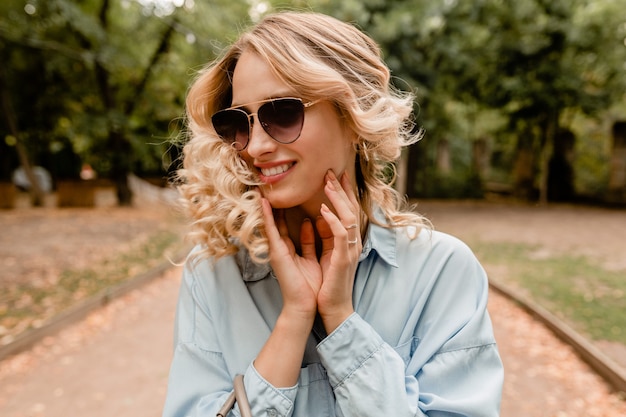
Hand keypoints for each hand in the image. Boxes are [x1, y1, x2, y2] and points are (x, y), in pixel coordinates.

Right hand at [261, 198, 320, 321]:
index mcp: (293, 246)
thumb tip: (311, 222)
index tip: (296, 187)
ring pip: (272, 221)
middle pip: (281, 218)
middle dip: (281, 200)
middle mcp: (284, 245)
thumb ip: (310, 241)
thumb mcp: (313, 257)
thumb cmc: (311, 286)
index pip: (292, 221)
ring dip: (268, 204)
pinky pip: (271, 230)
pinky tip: (263, 202)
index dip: (293, 204)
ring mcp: (278, 248)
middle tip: (275, 181)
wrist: (305, 306)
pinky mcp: (276, 252)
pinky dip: (267, 216)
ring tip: (264, 186)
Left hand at [315, 170, 361, 332]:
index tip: (334, 176)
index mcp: (345, 242)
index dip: (341, 193)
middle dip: (341, 189)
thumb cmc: (324, 285)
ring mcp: (349, 250)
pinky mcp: (343, 258)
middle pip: (350, 208)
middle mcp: (351, 243)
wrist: (330, 309)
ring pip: (349, 216)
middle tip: (331, 172)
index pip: (347, 211)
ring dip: (337, 198)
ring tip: (328, 183)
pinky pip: (341, 234)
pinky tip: (323, 210)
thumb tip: (313, 221)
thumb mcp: (321, 256)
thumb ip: (319, 238)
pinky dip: (333, 220)